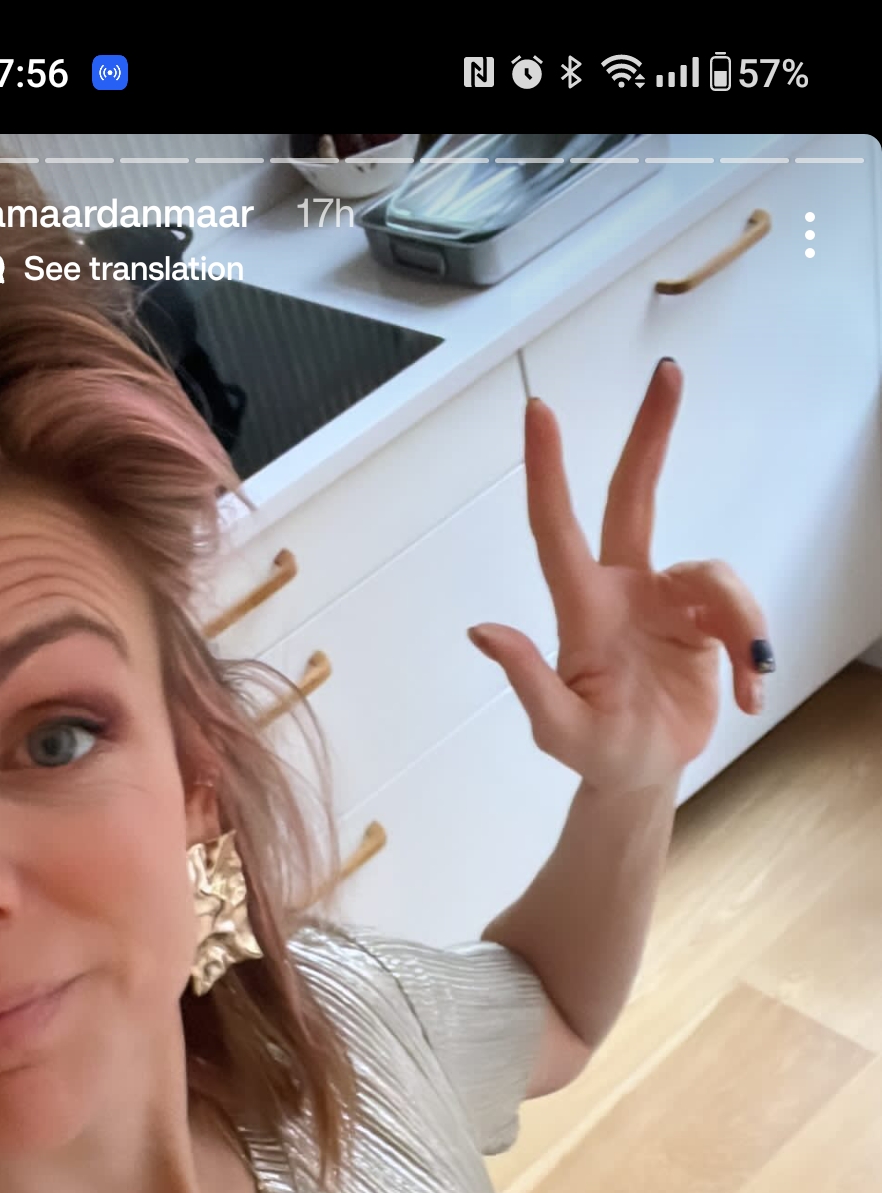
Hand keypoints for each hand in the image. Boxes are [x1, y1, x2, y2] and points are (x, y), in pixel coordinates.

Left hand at [468, 362, 772, 796]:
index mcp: (582, 610)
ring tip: (747, 686)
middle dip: (651, 435)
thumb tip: (481, 631)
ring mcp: (665, 600)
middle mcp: (623, 590)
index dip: (549, 472)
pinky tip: (750, 695)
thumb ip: (528, 682)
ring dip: (740, 626)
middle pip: (634, 496)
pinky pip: (741, 612)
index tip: (539, 413)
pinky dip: (752, 653)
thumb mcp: (560, 731)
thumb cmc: (596, 752)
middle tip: (668, 374)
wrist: (643, 775)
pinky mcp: (704, 619)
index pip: (557, 530)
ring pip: (714, 577)